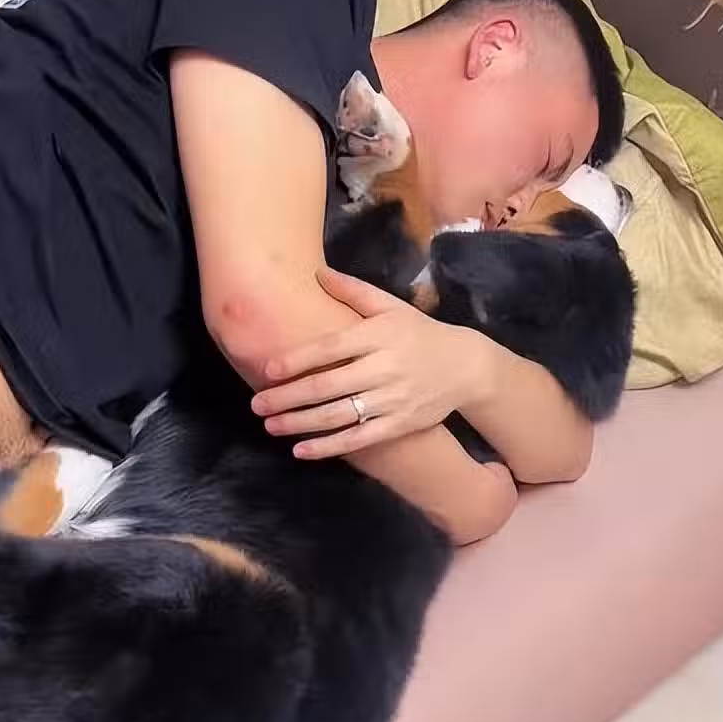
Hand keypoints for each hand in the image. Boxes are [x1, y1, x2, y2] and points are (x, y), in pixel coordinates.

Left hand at [251, 268, 489, 458]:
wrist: (465, 367)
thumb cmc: (419, 334)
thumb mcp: (391, 307)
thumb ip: (353, 291)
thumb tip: (316, 272)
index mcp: (378, 336)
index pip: (331, 348)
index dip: (298, 360)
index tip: (268, 370)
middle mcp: (383, 368)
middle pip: (328, 386)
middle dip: (288, 397)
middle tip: (257, 405)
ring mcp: (392, 399)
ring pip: (339, 415)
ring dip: (301, 423)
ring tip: (271, 426)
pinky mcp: (399, 424)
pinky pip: (359, 438)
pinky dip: (329, 446)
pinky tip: (302, 450)